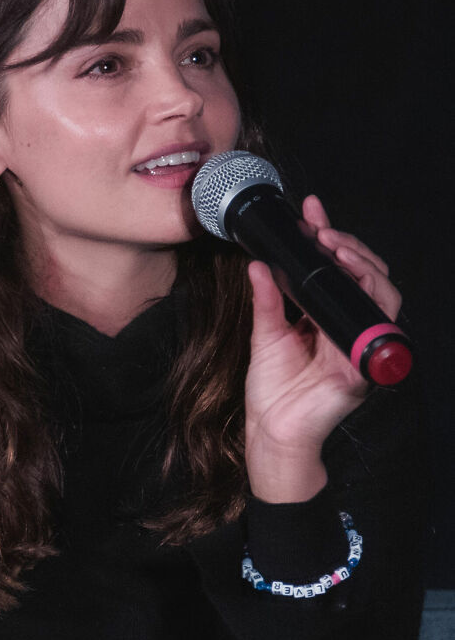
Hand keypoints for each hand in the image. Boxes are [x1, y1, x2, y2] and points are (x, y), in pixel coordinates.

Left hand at [244, 195, 401, 502]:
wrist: (271, 429)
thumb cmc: (272, 388)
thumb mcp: (264, 333)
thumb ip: (266, 298)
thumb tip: (257, 263)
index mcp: (325, 316)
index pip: (336, 269)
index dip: (328, 235)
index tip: (310, 210)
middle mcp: (347, 327)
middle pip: (366, 275)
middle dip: (350, 245)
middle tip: (324, 230)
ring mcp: (358, 345)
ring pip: (382, 295)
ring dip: (363, 266)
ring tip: (337, 247)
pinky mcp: (362, 366)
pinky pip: (376, 329)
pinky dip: (369, 300)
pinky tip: (352, 279)